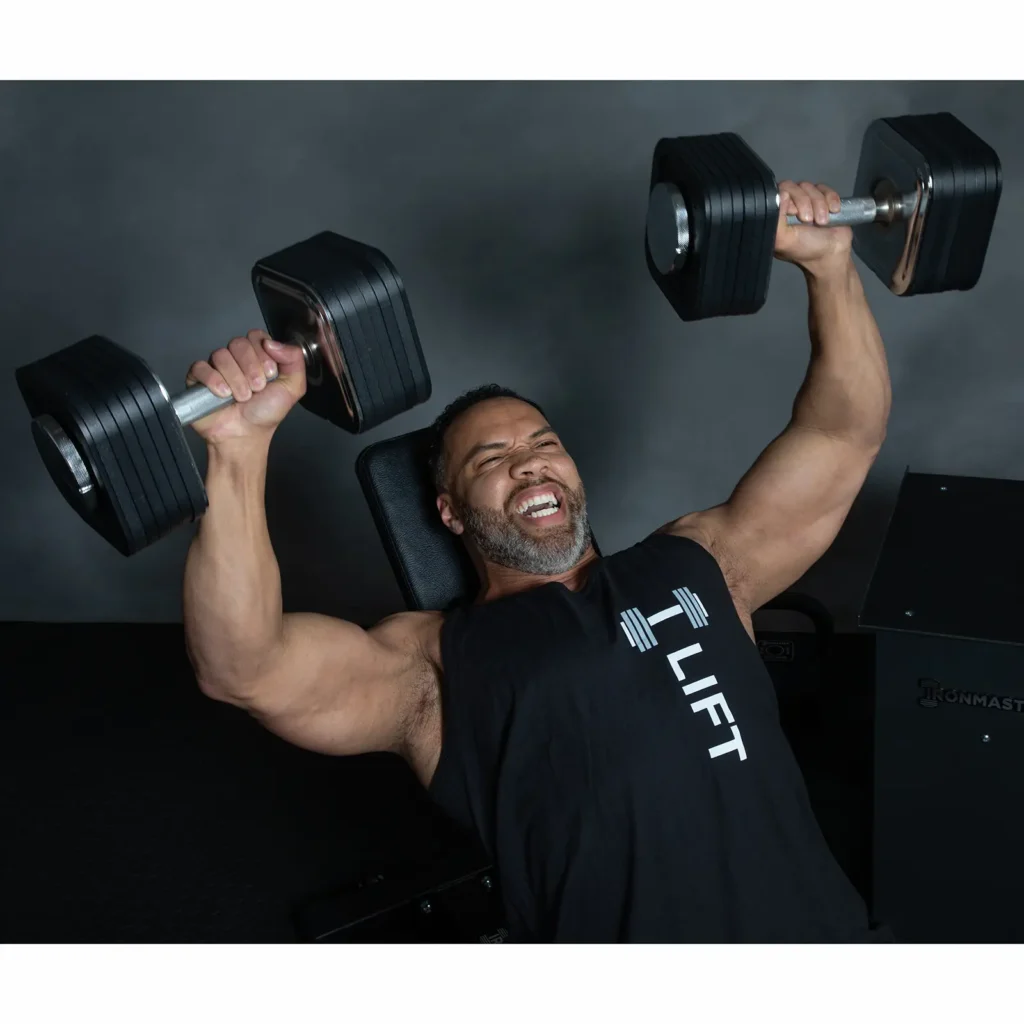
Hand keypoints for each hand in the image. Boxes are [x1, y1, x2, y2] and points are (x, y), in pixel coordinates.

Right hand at [185, 329, 306, 444]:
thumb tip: (273, 342)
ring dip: (236, 379)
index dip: (263, 354)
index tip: (270, 374)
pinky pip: (201, 367)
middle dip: (251, 368)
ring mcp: (216, 367)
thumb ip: (294, 360)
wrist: (245, 435)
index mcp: (257, 356)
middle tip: (257, 389)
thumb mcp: (292, 387)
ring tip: (242, 397)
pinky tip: (223, 394)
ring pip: (221, 355)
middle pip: (238, 343)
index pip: (256, 336)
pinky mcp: (198, 379)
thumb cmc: (266, 412)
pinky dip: (214, 381)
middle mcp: (236, 358)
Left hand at [774, 180, 852, 275]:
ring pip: (810, 187)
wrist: (832, 254)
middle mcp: (789, 206)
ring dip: (819, 204)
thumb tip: (781, 194)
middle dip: (806, 203)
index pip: (777, 192)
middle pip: (794, 186)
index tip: (795, 215)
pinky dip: (831, 199)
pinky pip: (825, 188)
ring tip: (822, 222)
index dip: (788, 199)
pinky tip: (833, 211)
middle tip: (809, 220)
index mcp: (776, 215)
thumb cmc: (805, 249)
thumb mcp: (784, 240)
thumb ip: (776, 219)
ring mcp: (806, 202)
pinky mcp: (823, 199)